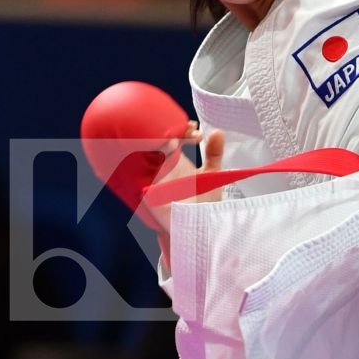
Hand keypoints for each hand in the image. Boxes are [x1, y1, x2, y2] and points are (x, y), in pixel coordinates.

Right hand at [139, 127, 225, 265]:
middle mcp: (161, 168)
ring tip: (172, 143)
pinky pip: (140, 181)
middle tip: (181, 134)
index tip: (194, 129)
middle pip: (154, 144)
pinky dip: (146, 171)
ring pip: (145, 159)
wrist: (202, 229)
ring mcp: (154, 181)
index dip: (179, 130)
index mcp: (174, 160)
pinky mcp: (149, 196)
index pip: (169, 138)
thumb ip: (214, 154)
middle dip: (164, 135)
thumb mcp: (212, 175)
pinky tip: (157, 163)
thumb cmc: (204, 203)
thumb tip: (217, 132)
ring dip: (154, 148)